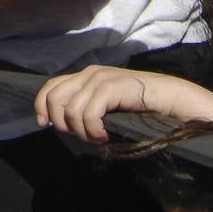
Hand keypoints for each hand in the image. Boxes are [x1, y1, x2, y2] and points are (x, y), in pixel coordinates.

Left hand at [34, 66, 212, 144]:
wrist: (171, 100)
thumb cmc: (140, 108)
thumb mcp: (106, 106)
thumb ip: (85, 107)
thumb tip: (58, 122)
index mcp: (86, 76)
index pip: (50, 86)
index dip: (41, 106)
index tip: (44, 125)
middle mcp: (90, 73)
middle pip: (54, 99)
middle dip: (63, 123)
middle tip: (84, 136)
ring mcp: (100, 78)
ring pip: (71, 111)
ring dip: (83, 132)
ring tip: (100, 138)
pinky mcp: (111, 87)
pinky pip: (88, 114)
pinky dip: (93, 131)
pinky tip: (105, 136)